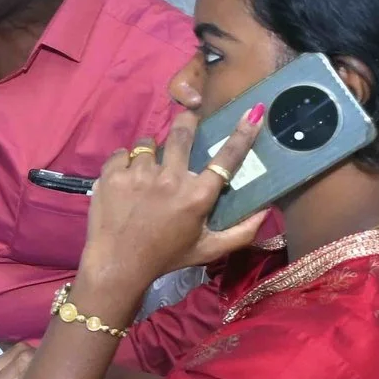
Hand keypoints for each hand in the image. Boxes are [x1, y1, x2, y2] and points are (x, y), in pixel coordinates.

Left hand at [77, 100, 267, 302]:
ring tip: (149, 169)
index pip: (226, 158)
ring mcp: (138, 175)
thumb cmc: (166, 258)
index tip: (253, 112)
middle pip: (183, 134)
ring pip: (149, 144)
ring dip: (152, 152)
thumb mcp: (208, 250)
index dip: (243, 133)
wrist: (117, 266)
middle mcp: (170, 179)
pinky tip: (127, 177)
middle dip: (188, 122)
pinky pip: (122, 153)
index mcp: (197, 196)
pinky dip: (125, 161)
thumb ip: (241, 232)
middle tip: (188, 120)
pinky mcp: (112, 175)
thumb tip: (266, 210)